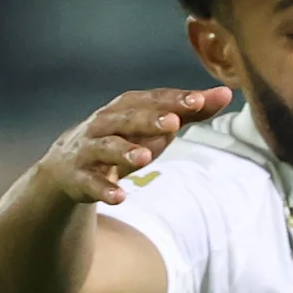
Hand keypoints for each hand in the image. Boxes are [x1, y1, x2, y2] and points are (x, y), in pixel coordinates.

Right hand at [48, 86, 231, 206]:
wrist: (67, 166)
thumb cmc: (122, 140)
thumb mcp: (153, 126)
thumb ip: (188, 112)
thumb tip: (225, 95)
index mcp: (126, 108)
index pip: (152, 100)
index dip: (174, 100)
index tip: (199, 100)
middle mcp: (105, 124)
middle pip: (127, 119)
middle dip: (148, 120)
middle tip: (173, 122)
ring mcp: (90, 150)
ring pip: (106, 147)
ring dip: (125, 152)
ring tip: (144, 158)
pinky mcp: (80, 178)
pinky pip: (92, 184)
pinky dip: (105, 190)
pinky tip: (120, 197)